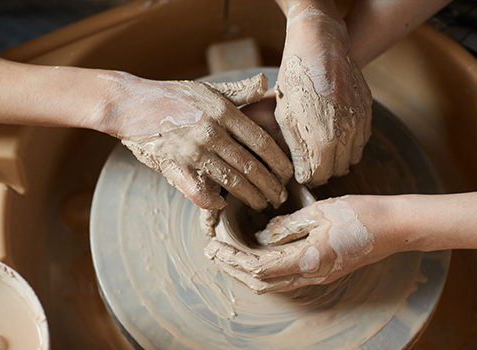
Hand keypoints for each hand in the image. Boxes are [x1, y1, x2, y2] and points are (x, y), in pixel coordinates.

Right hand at [100, 71, 292, 210]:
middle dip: (269, 185)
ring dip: (249, 196)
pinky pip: (197, 191)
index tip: (288, 173)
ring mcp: (191, 150)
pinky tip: (222, 203)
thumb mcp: (207, 88)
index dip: (278, 161)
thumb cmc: (172, 95)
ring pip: (230, 180)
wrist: (131, 103)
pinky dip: (212, 200)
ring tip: (261, 203)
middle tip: (279, 196)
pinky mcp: (174, 165)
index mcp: (222, 111)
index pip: (260, 141)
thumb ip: (239, 90)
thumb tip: (266, 83)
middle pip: (250, 165)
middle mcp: (210, 131)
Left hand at [205, 196, 394, 293]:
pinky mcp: (324, 270)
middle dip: (234, 268)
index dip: (232, 259)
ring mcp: (318, 275)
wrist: (395, 226)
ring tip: (228, 255)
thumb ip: (288, 225)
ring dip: (248, 271)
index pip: (258, 267)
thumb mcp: (319, 212)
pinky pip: (287, 277)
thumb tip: (264, 234)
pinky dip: (266, 270)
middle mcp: (311, 274)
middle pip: (261, 281)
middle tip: (213, 252)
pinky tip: (257, 255)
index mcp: (308, 260)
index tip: (214, 247)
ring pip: (274, 283)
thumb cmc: (361, 214)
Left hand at [274, 1, 371, 186]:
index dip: (306, 177)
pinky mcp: (368, 112)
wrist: (321, 49)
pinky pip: (362, 140)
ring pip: (352, 158)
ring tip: (322, 152)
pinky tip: (336, 136)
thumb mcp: (286, 117)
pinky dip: (351, 144)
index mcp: (321, 140)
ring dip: (338, 159)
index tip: (300, 173)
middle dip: (322, 171)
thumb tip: (301, 171)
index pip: (317, 177)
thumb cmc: (295, 81)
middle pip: (336, 171)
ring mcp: (360, 123)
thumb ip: (296, 149)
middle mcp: (345, 136)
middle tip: (309, 165)